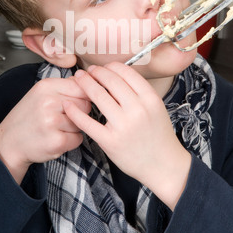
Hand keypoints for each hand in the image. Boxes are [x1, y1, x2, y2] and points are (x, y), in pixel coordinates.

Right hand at [0, 77, 90, 183]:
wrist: (8, 142)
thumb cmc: (27, 117)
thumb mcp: (40, 93)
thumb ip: (64, 86)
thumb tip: (88, 80)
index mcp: (46, 86)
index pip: (81, 86)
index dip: (84, 96)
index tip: (80, 101)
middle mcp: (49, 102)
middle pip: (85, 104)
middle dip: (80, 112)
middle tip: (63, 117)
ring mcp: (52, 122)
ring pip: (83, 122)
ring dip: (74, 128)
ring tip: (56, 128)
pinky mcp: (57, 141)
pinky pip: (78, 138)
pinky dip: (71, 141)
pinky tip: (57, 138)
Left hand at [63, 62, 190, 210]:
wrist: (164, 165)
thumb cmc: (158, 135)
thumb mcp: (156, 108)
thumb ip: (139, 92)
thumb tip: (114, 75)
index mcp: (151, 99)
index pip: (127, 73)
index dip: (111, 66)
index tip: (103, 67)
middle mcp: (138, 110)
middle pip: (111, 81)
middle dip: (96, 72)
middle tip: (87, 71)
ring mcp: (123, 126)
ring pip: (98, 96)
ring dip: (85, 83)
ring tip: (79, 79)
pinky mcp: (110, 141)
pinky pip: (87, 122)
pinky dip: (74, 111)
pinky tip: (68, 104)